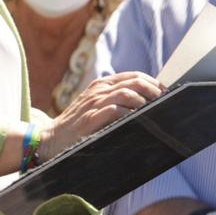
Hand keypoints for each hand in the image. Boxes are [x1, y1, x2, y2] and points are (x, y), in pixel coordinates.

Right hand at [43, 72, 162, 159]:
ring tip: (152, 110)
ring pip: (125, 94)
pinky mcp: (90, 119)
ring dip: (142, 101)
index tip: (165, 91)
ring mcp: (93, 104)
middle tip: (163, 100)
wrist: (51, 138)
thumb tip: (145, 100)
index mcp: (101, 84)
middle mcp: (98, 91)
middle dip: (152, 90)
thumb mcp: (95, 104)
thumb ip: (115, 98)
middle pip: (133, 82)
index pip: (133, 76)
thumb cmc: (78, 123)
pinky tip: (136, 121)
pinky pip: (113, 111)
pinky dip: (127, 114)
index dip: (152, 82)